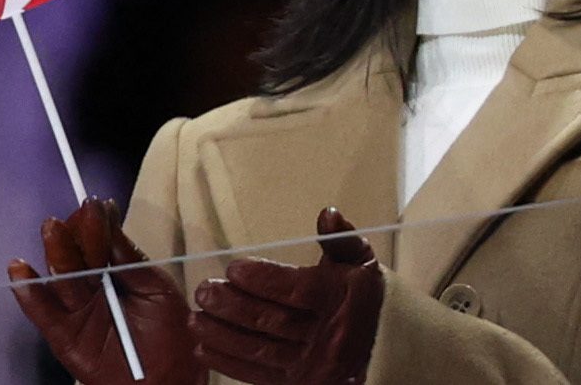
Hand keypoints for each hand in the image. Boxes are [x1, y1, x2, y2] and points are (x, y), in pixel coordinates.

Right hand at [9, 197, 198, 384]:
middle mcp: (92, 290)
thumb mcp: (156, 288)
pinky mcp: (63, 337)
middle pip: (79, 259)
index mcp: (115, 275)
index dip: (97, 226)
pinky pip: (43, 313)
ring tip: (53, 230)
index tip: (97, 204)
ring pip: (61, 280)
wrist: (170, 376)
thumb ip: (131, 259)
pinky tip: (19, 271)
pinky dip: (30, 294)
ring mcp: (77, 312)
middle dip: (76, 236)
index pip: (101, 245)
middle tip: (74, 215)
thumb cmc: (170, 330)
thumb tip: (109, 219)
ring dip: (56, 255)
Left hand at [187, 207, 384, 384]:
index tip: (233, 269)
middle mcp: (327, 334)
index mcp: (341, 298)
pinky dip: (229, 362)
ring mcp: (311, 364)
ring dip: (222, 334)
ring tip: (196, 317)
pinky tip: (206, 347)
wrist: (385, 346)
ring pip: (259, 348)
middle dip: (232, 306)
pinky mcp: (298, 384)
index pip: (294, 289)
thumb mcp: (361, 262)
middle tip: (204, 291)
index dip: (261, 279)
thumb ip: (341, 238)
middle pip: (271, 320)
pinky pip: (257, 374)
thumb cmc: (366, 296)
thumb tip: (326, 213)